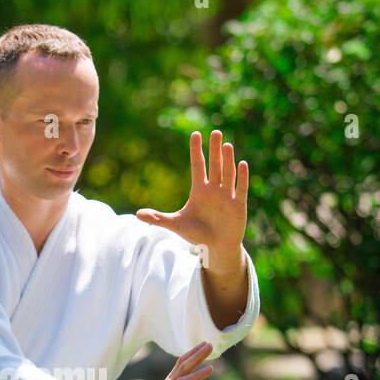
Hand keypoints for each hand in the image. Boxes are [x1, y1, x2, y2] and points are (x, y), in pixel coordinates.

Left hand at [136, 129, 247, 272]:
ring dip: (227, 160)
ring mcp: (227, 195)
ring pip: (228, 174)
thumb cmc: (196, 234)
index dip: (196, 150)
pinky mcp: (239, 205)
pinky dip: (242, 177)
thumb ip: (158, 218)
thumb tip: (137, 214)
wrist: (216, 247)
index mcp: (200, 190)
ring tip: (226, 145)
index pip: (198, 165)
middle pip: (215, 165)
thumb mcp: (176, 224)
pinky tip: (242, 163)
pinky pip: (241, 188)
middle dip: (215, 149)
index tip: (195, 134)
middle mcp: (214, 189)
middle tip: (216, 132)